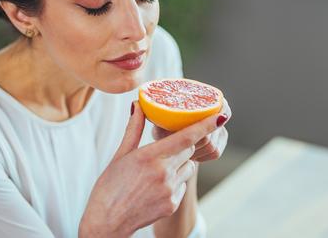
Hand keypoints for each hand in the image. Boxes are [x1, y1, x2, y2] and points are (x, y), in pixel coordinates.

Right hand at [79, 102, 222, 237]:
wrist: (107, 222)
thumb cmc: (109, 186)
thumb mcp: (120, 155)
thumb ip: (133, 129)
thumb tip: (137, 105)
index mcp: (150, 156)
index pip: (186, 136)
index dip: (205, 125)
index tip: (220, 116)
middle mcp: (163, 172)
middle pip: (189, 149)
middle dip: (182, 145)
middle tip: (166, 149)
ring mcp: (169, 190)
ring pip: (188, 167)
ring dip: (180, 164)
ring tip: (157, 172)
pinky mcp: (172, 204)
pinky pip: (182, 186)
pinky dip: (175, 183)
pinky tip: (156, 188)